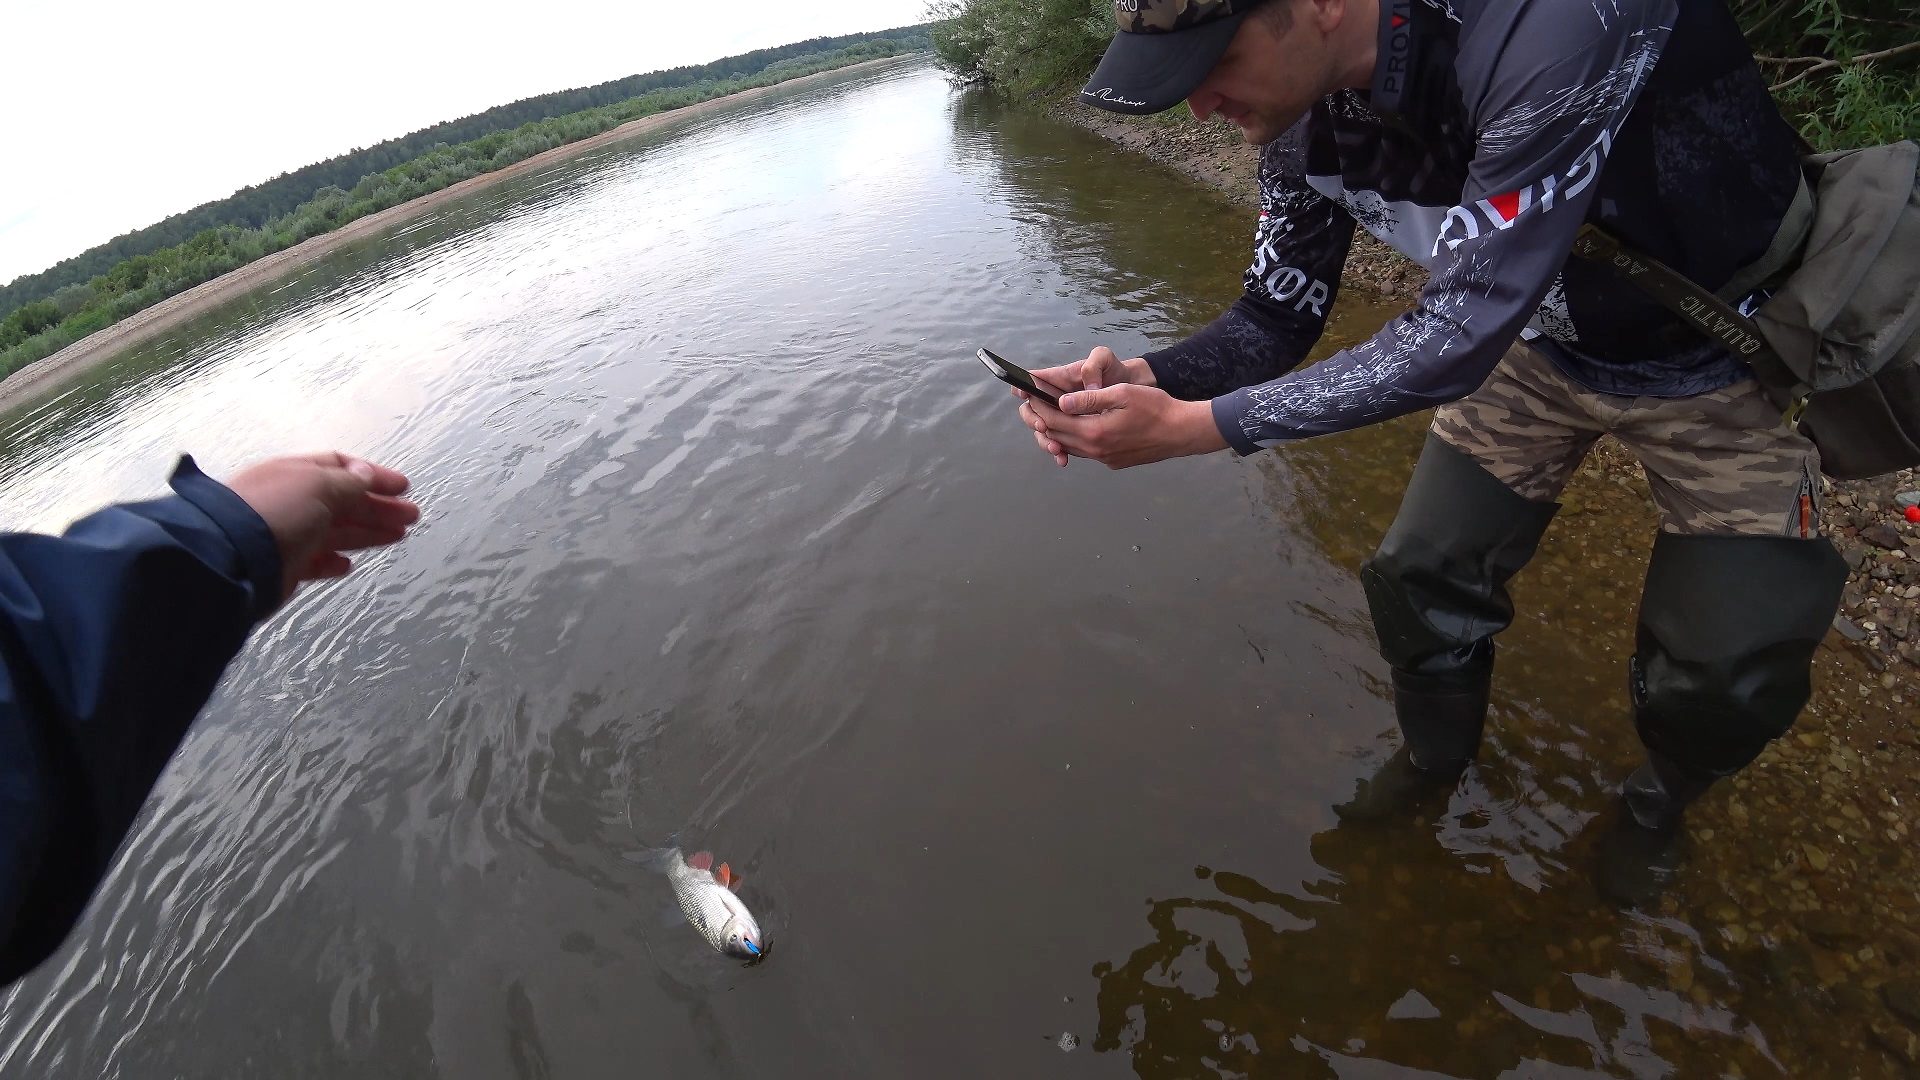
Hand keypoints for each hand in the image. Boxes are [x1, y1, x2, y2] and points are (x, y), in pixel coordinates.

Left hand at [223, 452, 419, 599]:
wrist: (232, 557)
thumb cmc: (278, 511)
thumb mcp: (318, 485)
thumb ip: (348, 482)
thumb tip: (366, 475)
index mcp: (297, 474)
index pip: (340, 468)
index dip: (373, 475)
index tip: (403, 487)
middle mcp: (292, 501)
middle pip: (343, 501)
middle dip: (378, 507)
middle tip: (411, 516)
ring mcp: (288, 533)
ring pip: (336, 531)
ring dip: (367, 532)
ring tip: (398, 536)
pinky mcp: (285, 564)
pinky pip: (315, 561)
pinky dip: (334, 561)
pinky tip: (349, 564)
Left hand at [1015, 347, 1157, 465]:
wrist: (1181, 432)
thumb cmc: (1156, 407)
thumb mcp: (1122, 394)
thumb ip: (1090, 399)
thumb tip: (1062, 402)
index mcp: (1095, 432)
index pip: (1055, 419)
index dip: (1039, 405)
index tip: (1029, 393)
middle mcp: (1096, 450)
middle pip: (1057, 436)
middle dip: (1042, 419)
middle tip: (1032, 403)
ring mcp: (1104, 458)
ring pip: (1069, 446)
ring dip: (1056, 432)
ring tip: (1047, 415)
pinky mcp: (1113, 461)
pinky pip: (1085, 451)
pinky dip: (1073, 440)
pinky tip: (1074, 429)